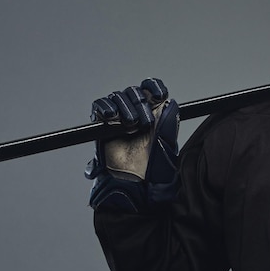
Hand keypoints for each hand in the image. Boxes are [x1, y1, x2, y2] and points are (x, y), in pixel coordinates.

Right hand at [85, 78, 179, 209]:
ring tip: (131, 125)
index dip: (154, 87)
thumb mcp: (168, 142)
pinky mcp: (103, 126)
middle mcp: (138, 114)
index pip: (152, 89)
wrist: (136, 183)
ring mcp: (120, 119)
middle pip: (134, 92)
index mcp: (156, 114)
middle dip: (140, 102)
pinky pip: (100, 107)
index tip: (160, 95)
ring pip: (118, 96)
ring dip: (125, 106)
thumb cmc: (154, 167)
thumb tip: (169, 101)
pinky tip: (112, 117)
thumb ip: (169, 120)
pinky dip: (104, 107)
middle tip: (145, 122)